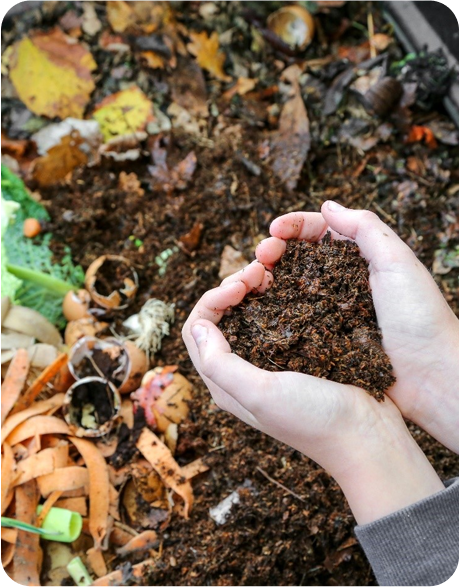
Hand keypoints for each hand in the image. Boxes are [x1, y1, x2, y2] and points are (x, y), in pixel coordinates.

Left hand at [182, 260, 443, 524]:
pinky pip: (276, 318)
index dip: (212, 299)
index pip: (197, 330)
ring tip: (272, 273)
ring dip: (253, 290)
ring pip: (247, 315)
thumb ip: (220, 364)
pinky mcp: (296, 355)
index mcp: (225, 383)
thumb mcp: (261, 393)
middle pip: (220, 318)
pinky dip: (277, 298)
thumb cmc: (314, 419)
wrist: (366, 436)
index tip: (240, 286)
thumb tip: (197, 326)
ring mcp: (270, 362)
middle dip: (232, 288)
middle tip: (259, 271)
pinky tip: (291, 286)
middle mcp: (242, 372)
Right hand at [255, 202, 458, 452]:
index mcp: (361, 258)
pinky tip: (261, 307)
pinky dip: (275, 309)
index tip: (274, 230)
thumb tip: (327, 205)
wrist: (431, 378)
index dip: (294, 227)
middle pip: (299, 257)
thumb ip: (365, 228)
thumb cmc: (420, 318)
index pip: (320, 232)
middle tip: (260, 256)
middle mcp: (342, 282)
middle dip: (275, 250)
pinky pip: (293, 319)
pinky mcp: (323, 339)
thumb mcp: (397, 262)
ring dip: (269, 278)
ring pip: (291, 286)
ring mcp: (330, 311)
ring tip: (253, 279)